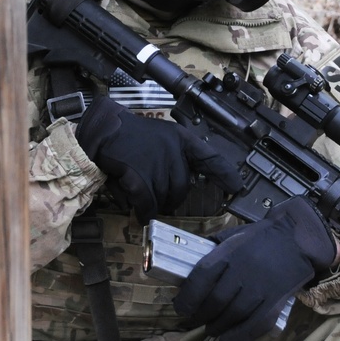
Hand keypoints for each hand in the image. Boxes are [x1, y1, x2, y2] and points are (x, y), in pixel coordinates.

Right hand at [75, 95, 242, 222]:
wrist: (103, 130)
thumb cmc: (130, 136)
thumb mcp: (161, 137)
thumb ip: (176, 157)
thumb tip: (184, 186)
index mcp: (181, 139)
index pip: (210, 158)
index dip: (225, 174)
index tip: (237, 188)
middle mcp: (174, 150)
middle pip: (182, 188)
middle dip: (170, 197)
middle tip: (155, 193)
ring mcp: (157, 163)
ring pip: (164, 198)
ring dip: (152, 202)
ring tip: (138, 189)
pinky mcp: (140, 176)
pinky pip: (147, 204)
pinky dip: (142, 210)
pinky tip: (136, 208)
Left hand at [173, 196, 336, 340]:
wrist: (297, 238)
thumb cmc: (262, 237)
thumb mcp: (234, 235)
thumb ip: (213, 250)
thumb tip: (188, 265)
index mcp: (231, 251)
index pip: (202, 276)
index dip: (188, 296)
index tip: (181, 307)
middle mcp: (244, 270)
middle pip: (215, 300)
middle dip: (200, 315)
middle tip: (195, 320)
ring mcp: (262, 287)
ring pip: (232, 315)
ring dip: (216, 327)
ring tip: (212, 328)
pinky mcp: (276, 302)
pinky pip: (255, 325)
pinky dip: (238, 338)